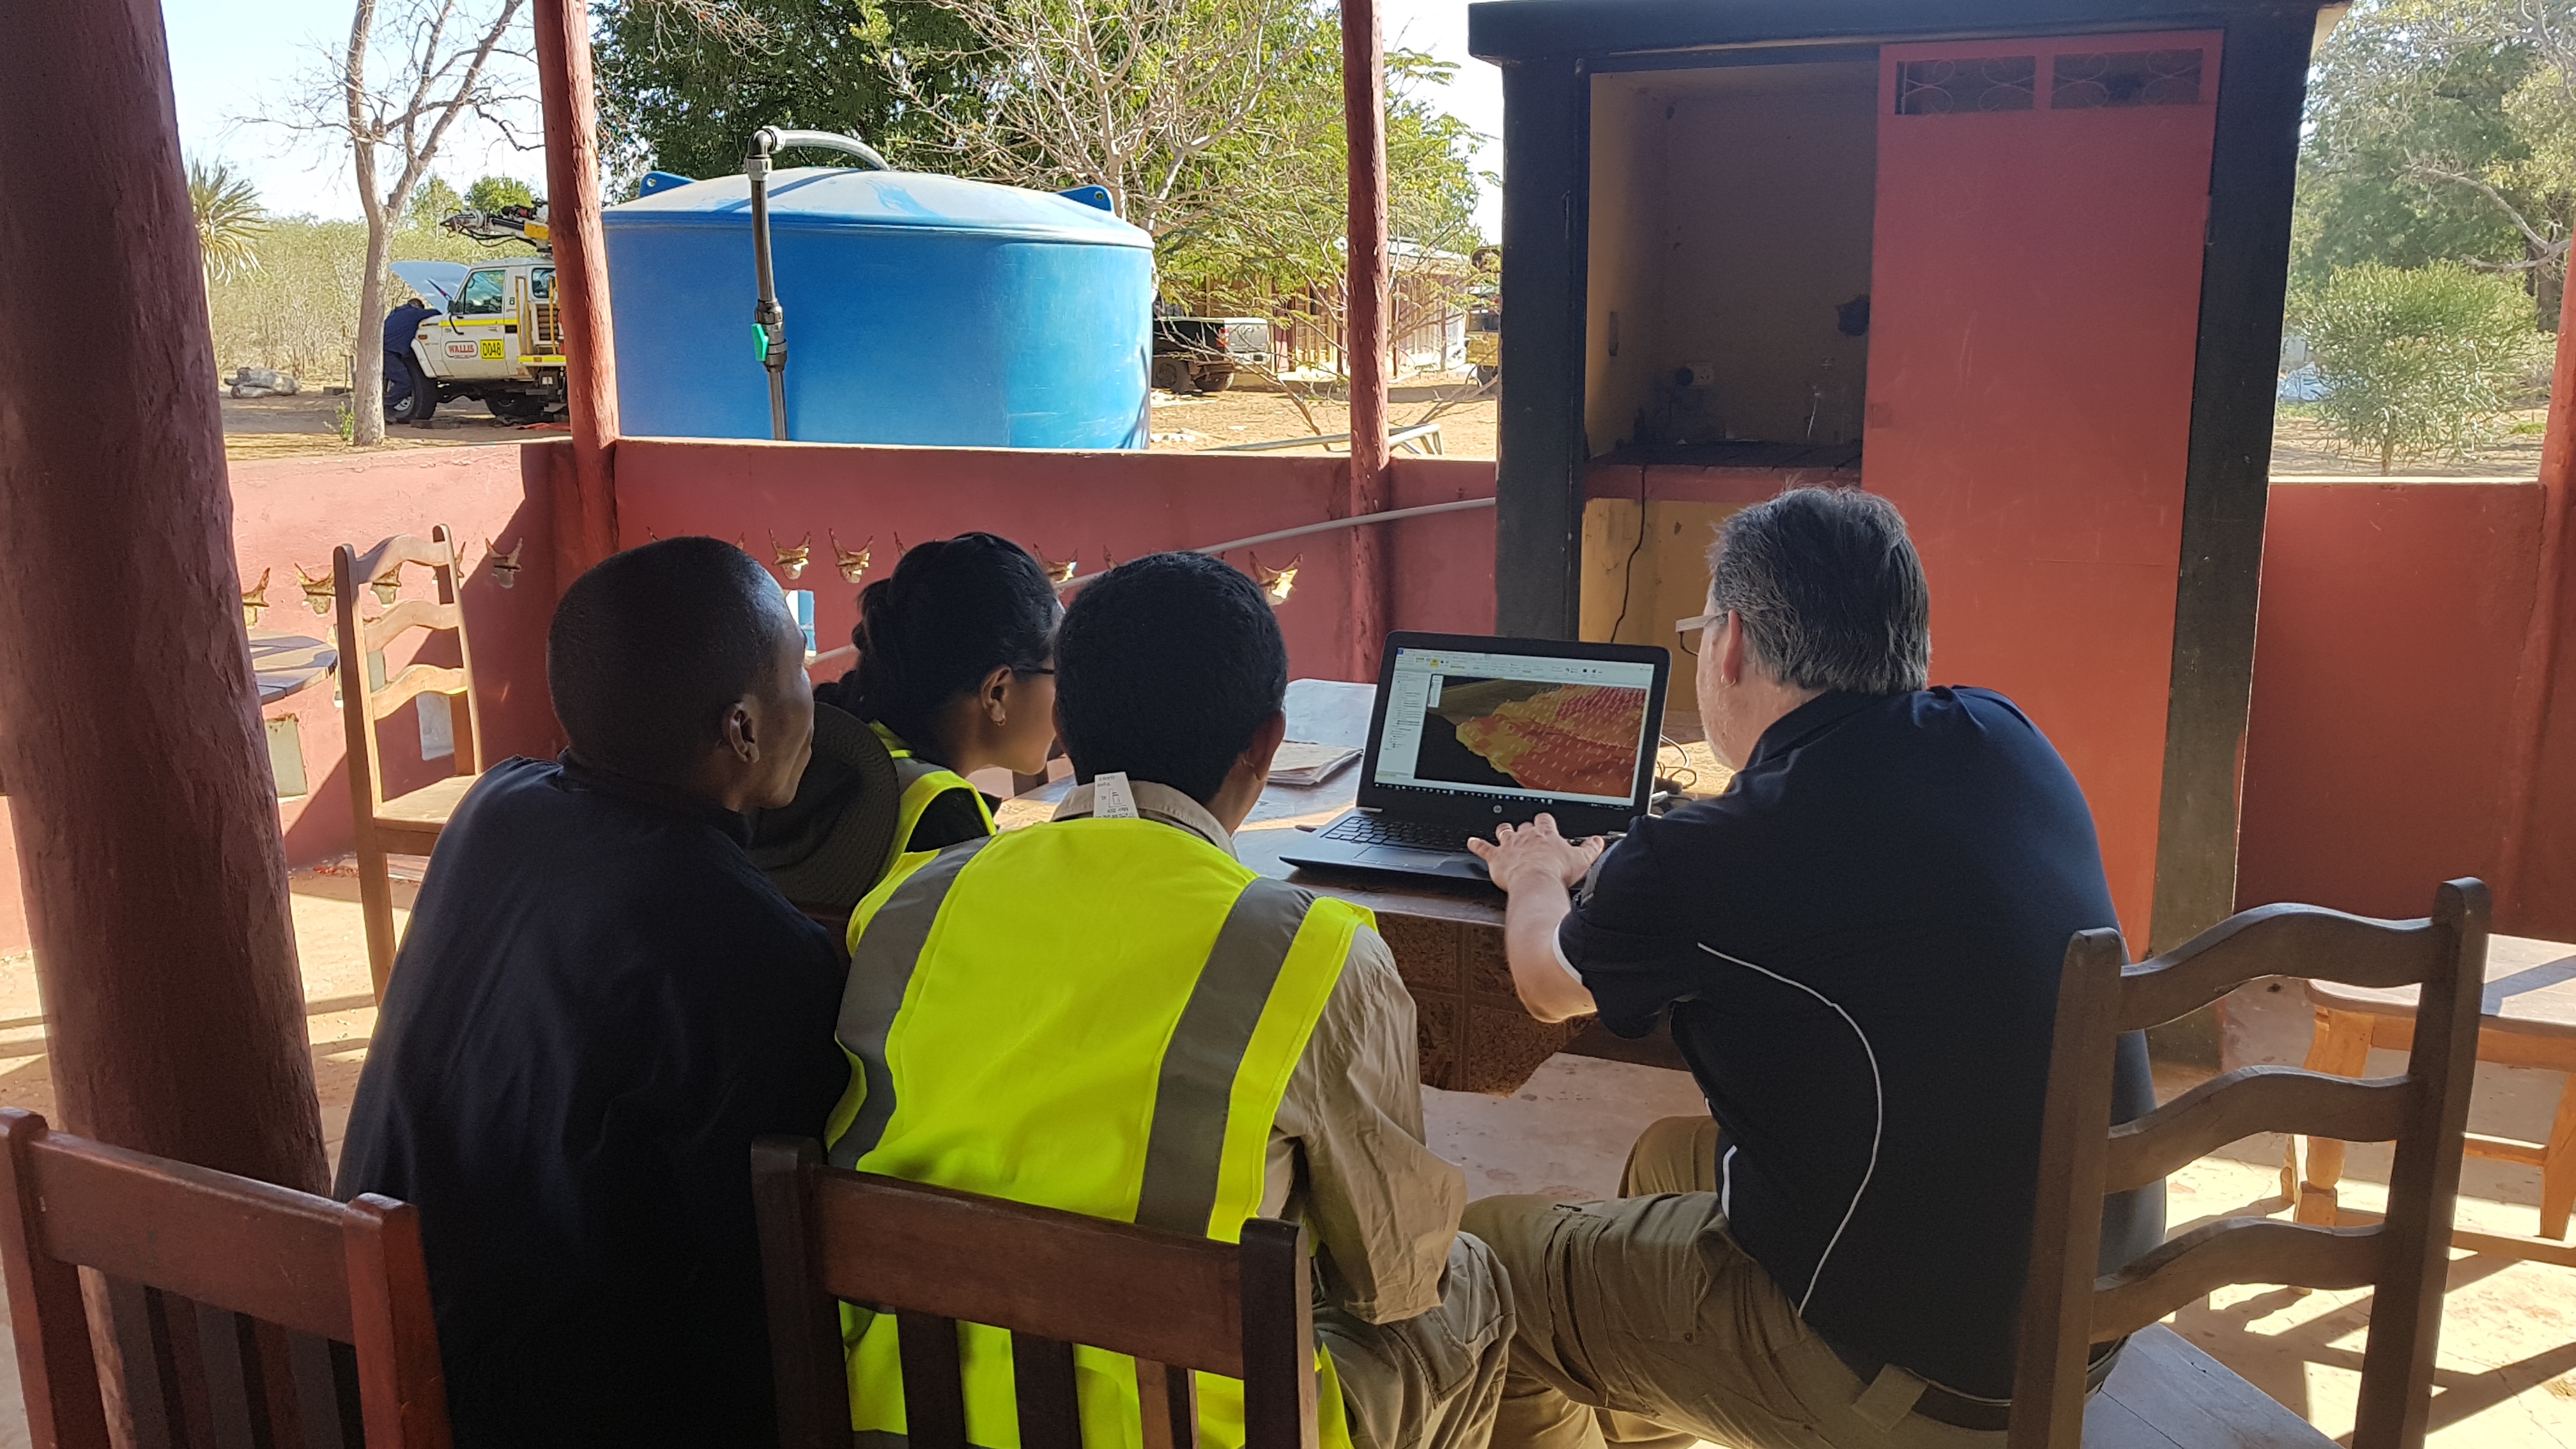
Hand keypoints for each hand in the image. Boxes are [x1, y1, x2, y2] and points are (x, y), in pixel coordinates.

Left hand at [1467, 813, 1603, 895]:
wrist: (1536, 882)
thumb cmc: (1557, 873)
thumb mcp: (1582, 860)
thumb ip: (1591, 849)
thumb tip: (1599, 842)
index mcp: (1546, 835)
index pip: (1544, 821)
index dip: (1544, 821)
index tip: (1545, 822)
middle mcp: (1526, 837)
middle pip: (1524, 826)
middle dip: (1524, 828)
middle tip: (1525, 831)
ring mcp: (1509, 846)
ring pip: (1504, 832)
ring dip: (1503, 831)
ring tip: (1502, 830)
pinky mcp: (1497, 858)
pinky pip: (1484, 848)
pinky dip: (1476, 845)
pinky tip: (1471, 842)